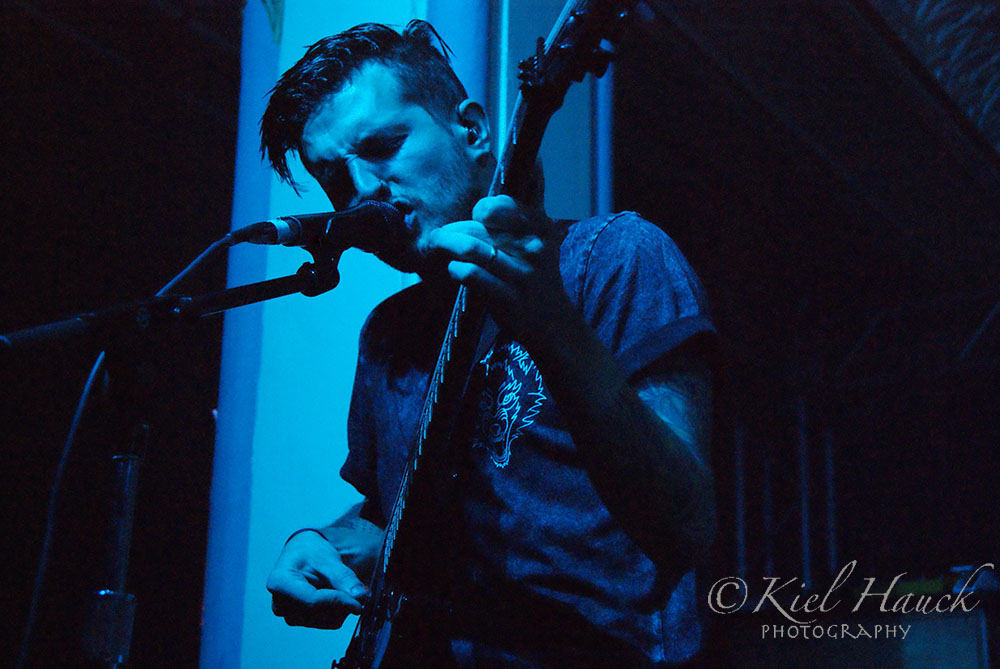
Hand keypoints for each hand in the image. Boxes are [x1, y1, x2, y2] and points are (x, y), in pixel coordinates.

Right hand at [266, 530, 367, 628]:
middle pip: (318, 614)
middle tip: (354, 588)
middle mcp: (279, 602)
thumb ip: (343, 577)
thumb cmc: (309, 551)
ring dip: (340, 608)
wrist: (302, 553)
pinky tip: (335, 595)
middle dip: (342, 604)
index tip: (360, 601)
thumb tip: (360, 595)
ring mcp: (288, 614)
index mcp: (280, 582)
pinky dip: (337, 611)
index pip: (313, 601)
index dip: (339, 602)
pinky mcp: (298, 620)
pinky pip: (326, 623)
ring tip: (339, 586)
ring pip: (324, 622)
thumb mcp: (327, 558)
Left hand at [428, 195, 575, 345]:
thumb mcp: (538, 241)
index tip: (476, 219)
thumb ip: (515, 218)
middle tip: (440, 236)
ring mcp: (522, 275)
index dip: (482, 210)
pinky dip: (455, 269)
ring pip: (472, 248)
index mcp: (542, 228)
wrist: (552, 320)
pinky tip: (454, 270)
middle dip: (453, 230)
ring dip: (447, 245)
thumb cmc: (536, 274)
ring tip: (439, 247)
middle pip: (479, 227)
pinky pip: (472, 275)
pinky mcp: (508, 299)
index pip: (501, 205)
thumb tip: (479, 205)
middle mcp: (534, 249)